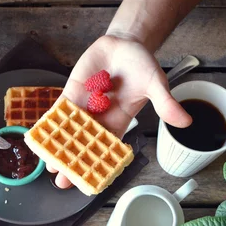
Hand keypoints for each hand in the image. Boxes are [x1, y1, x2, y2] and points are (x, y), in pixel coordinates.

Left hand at [47, 34, 191, 188]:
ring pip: (68, 131)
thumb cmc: (142, 66)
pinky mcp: (72, 93)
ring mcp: (84, 106)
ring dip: (57, 146)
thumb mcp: (156, 83)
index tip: (91, 182)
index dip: (99, 165)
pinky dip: (50, 123)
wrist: (125, 43)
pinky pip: (60, 110)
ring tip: (47, 164)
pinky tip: (39, 136)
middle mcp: (99, 118)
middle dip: (73, 161)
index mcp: (119, 121)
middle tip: (61, 180)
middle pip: (84, 144)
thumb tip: (186, 122)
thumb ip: (165, 103)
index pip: (107, 148)